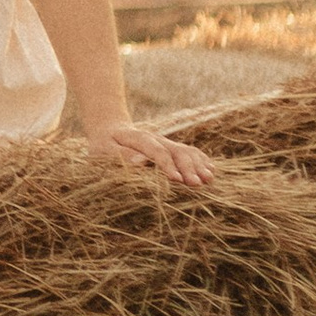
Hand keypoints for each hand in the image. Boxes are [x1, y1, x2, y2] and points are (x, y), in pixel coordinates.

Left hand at [85, 123, 213, 187]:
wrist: (110, 130)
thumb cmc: (104, 145)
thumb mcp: (104, 150)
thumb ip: (121, 155)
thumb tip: (139, 162)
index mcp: (139, 139)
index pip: (157, 151)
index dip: (167, 166)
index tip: (176, 180)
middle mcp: (157, 139)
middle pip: (177, 151)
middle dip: (188, 168)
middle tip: (197, 185)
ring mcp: (166, 142)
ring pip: (186, 151)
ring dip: (198, 165)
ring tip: (209, 180)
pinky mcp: (172, 148)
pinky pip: (190, 152)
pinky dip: (201, 160)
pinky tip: (211, 170)